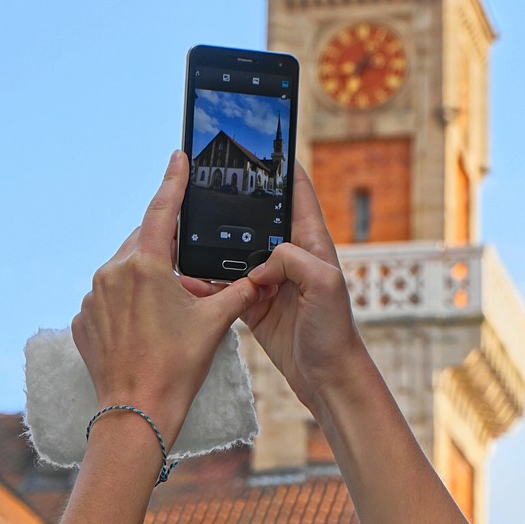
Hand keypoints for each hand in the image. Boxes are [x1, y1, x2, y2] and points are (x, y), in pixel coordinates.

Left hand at [71, 152, 272, 447]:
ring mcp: (94, 296)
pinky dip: (131, 302)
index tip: (178, 157)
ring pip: (127, 270)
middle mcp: (113, 272)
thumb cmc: (177, 368)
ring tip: (176, 307)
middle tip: (193, 271)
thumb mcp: (215, 323)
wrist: (137, 412)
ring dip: (152, 278)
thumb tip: (261, 275)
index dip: (174, 181)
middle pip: (145, 241)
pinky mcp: (84, 319)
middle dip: (170, 250)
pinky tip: (150, 327)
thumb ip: (237, 291)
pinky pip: (110, 297)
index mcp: (146, 265)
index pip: (163, 210)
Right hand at [183, 164, 366, 414]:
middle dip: (236, 206)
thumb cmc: (335, 332)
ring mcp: (270, 282)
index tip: (263, 145)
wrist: (326, 378)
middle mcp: (291, 259)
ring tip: (190, 236)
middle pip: (259, 220)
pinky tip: (189, 278)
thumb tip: (260, 261)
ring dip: (215, 248)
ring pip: (236, 253)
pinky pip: (226, 285)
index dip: (283, 169)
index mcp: (312, 245)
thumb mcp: (324, 286)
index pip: (298, 195)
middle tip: (209, 188)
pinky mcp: (253, 305)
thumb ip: (295, 260)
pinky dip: (208, 282)